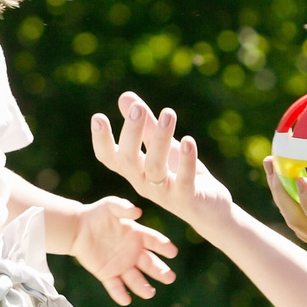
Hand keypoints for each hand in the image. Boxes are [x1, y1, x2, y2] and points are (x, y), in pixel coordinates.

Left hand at [65, 195, 178, 306]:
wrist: (77, 228)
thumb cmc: (96, 215)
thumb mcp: (110, 206)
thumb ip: (123, 207)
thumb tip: (137, 212)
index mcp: (137, 236)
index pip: (154, 241)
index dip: (163, 246)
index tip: (172, 252)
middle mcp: (132, 252)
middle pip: (149, 263)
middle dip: (160, 271)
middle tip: (169, 277)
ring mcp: (120, 265)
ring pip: (134, 278)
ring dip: (142, 286)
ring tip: (150, 293)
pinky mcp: (106, 274)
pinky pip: (115, 286)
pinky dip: (120, 293)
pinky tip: (126, 300)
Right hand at [89, 91, 236, 230]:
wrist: (209, 209)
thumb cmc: (181, 175)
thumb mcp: (163, 147)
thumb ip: (145, 125)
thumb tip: (125, 96)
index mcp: (135, 171)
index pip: (110, 158)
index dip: (101, 141)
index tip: (98, 117)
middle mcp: (143, 183)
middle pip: (128, 160)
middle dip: (132, 132)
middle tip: (138, 107)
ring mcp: (164, 194)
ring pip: (155, 167)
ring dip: (161, 139)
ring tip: (168, 113)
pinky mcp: (187, 199)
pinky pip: (183, 181)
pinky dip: (187, 161)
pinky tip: (190, 141)